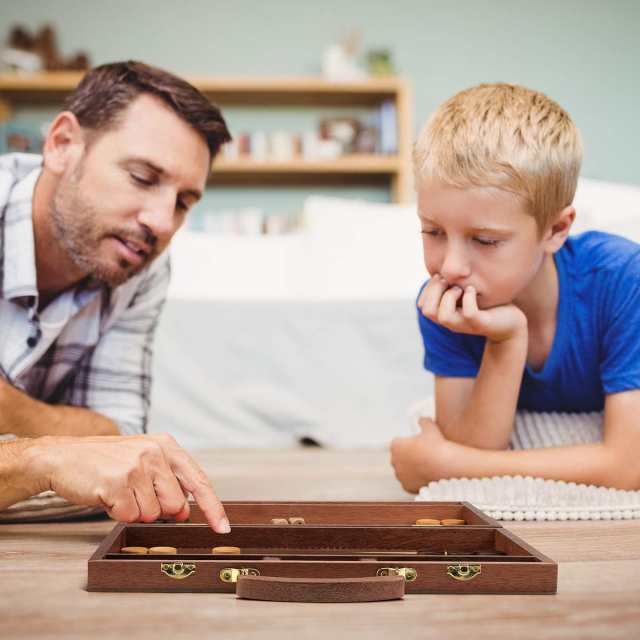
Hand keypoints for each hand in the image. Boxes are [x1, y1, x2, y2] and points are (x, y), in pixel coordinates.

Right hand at [30, 433, 229, 532]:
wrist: (63, 457)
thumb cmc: (106, 462)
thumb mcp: (143, 461)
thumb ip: (168, 482)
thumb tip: (184, 512)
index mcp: (166, 445)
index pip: (198, 480)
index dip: (212, 507)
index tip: (222, 528)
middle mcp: (155, 452)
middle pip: (176, 504)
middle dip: (157, 510)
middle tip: (135, 495)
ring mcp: (136, 466)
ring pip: (152, 514)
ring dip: (135, 511)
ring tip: (119, 492)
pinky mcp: (116, 482)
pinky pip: (129, 517)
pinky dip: (117, 514)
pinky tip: (107, 495)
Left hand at [390, 417, 453, 492]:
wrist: (445, 466)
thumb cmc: (436, 446)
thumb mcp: (430, 428)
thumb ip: (423, 422)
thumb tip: (422, 419)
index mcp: (395, 446)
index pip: (397, 443)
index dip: (407, 444)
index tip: (416, 445)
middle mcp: (394, 461)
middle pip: (399, 458)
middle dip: (408, 457)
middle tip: (422, 455)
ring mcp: (400, 475)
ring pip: (404, 471)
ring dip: (411, 469)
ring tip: (425, 466)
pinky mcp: (406, 487)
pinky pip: (409, 482)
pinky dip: (415, 480)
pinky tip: (425, 475)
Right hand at [418, 274, 526, 342]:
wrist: (510, 322)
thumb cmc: (486, 304)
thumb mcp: (464, 294)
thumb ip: (450, 288)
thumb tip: (438, 274)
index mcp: (445, 315)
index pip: (422, 305)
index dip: (428, 288)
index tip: (442, 277)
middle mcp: (452, 322)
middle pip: (427, 310)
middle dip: (435, 290)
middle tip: (449, 281)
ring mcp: (465, 325)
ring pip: (443, 316)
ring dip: (449, 296)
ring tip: (460, 288)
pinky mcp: (481, 324)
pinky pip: (469, 313)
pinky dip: (469, 298)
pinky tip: (472, 290)